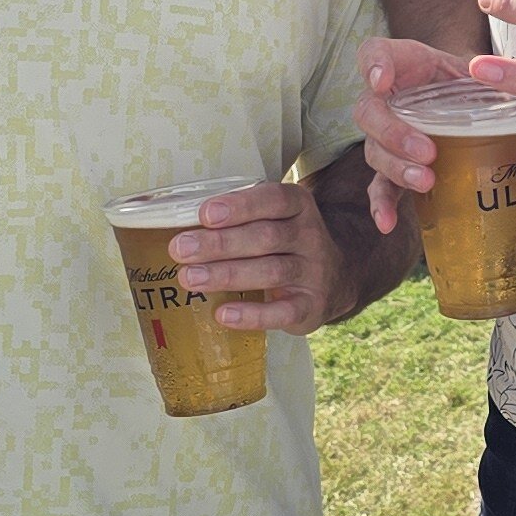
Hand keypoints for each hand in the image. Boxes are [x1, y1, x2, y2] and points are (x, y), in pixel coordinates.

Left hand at [168, 180, 338, 333]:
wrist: (336, 277)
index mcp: (298, 207)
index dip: (240, 206)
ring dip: (227, 275)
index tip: (205, 214)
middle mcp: (310, 237)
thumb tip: (179, 223)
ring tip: (189, 278)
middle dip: (220, 243)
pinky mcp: (311, 307)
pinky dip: (252, 314)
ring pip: (271, 272)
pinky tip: (223, 314)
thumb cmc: (285, 243)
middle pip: (266, 237)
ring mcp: (313, 273)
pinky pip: (282, 313)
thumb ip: (240, 218)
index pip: (274, 200)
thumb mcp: (275, 218)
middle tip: (181, 249)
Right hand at [353, 32, 478, 233]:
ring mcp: (385, 134)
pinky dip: (380, 204)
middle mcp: (386, 99)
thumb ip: (512, 88)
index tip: (382, 81)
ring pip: (374, 150)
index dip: (373, 65)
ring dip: (397, 167)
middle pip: (370, 111)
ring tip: (426, 180)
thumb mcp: (482, 77)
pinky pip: (378, 185)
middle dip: (395, 132)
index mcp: (406, 65)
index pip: (375, 53)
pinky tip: (387, 223)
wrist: (457, 95)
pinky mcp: (391, 165)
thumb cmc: (463, 81)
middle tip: (428, 149)